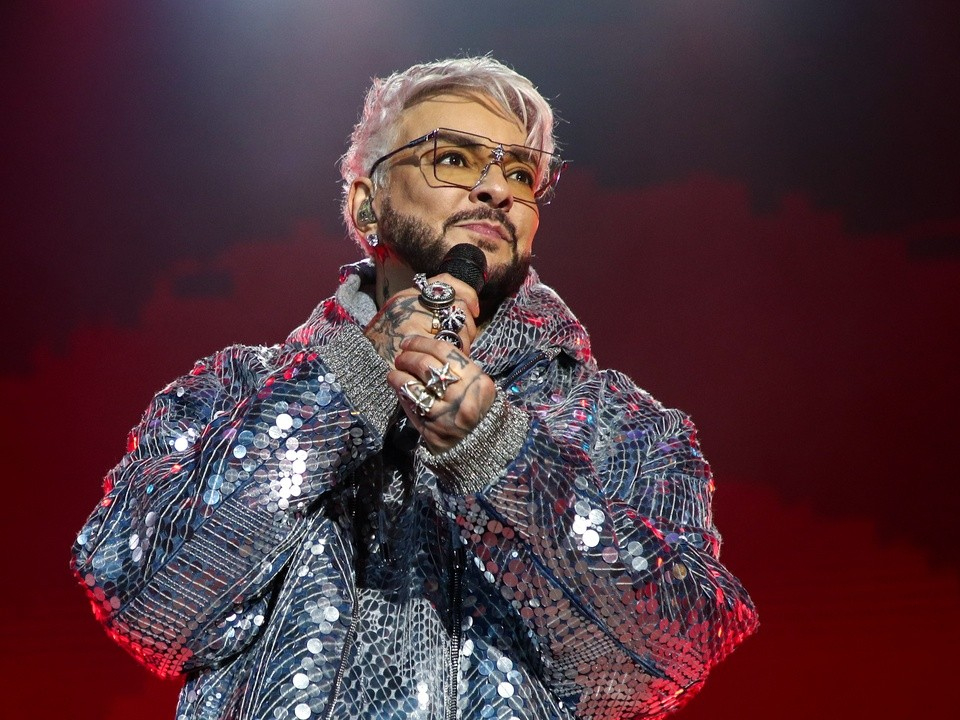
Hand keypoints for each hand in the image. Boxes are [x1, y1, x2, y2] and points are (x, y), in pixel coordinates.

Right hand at [364, 273, 479, 367]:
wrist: (360, 364)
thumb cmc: (383, 346)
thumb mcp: (399, 319)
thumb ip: (424, 311)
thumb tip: (459, 311)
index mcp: (408, 296)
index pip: (446, 281)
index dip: (466, 293)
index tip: (474, 309)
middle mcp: (411, 304)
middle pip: (458, 305)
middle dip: (468, 325)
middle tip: (464, 340)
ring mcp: (413, 322)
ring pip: (458, 327)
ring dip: (464, 343)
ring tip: (453, 354)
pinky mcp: (417, 342)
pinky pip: (451, 346)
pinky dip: (455, 356)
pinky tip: (447, 363)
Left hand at [389, 335, 496, 452]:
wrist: (482, 446)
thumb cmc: (479, 409)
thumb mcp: (477, 385)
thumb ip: (457, 367)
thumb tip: (425, 348)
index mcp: (477, 380)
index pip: (444, 351)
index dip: (422, 342)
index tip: (409, 341)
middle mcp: (462, 397)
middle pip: (426, 365)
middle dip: (408, 356)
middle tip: (401, 356)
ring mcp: (446, 415)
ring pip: (413, 385)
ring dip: (399, 374)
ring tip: (396, 370)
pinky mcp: (432, 431)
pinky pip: (410, 405)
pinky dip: (401, 392)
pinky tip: (397, 385)